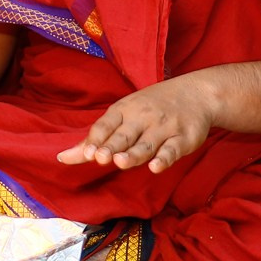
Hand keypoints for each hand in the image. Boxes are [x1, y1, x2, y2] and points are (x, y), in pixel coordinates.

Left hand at [57, 73, 216, 172]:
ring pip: (145, 145)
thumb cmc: (151, 106)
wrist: (197, 93)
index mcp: (123, 110)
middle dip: (111, 146)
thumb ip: (96, 138)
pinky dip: (165, 157)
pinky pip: (173, 149)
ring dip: (133, 154)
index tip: (86, 153)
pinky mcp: (184, 138)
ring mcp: (164, 127)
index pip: (105, 125)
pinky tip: (156, 166)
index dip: (96, 139)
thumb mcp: (123, 114)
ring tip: (121, 162)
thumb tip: (63, 157)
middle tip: (99, 157)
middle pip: (123, 136)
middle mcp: (142, 117)